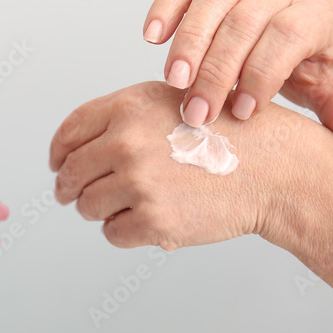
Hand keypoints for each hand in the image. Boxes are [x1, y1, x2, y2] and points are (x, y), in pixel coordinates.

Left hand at [49, 82, 332, 252]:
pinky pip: (113, 233)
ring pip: (88, 207)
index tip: (58, 165)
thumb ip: (123, 116)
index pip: (69, 132)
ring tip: (131, 204)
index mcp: (127, 107)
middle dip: (70, 188)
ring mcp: (138, 183)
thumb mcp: (174, 99)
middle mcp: (126, 142)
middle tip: (76, 197)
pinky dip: (125, 231)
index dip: (58, 153)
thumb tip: (73, 148)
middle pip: (71, 174)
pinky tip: (151, 219)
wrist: (274, 167)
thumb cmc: (228, 133)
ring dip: (100, 210)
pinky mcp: (153, 221)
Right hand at [143, 0, 332, 153]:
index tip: (243, 113)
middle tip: (197, 111)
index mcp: (312, 14)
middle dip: (217, 69)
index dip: (263, 73)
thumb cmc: (306, 63)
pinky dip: (166, 6)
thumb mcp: (329, 89)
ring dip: (189, 41)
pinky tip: (152, 37)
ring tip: (174, 81)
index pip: (286, 36)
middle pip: (244, 21)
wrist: (293, 24)